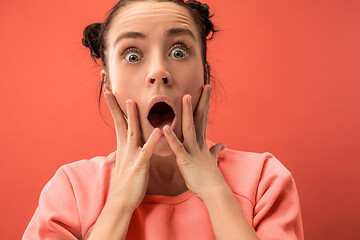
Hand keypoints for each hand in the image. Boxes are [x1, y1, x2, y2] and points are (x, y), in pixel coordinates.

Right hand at [104, 89, 161, 211]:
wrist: (121, 202)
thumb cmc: (126, 181)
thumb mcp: (126, 160)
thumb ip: (127, 147)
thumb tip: (125, 139)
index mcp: (124, 145)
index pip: (118, 121)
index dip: (114, 106)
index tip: (109, 91)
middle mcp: (125, 147)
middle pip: (120, 122)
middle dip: (115, 105)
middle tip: (107, 89)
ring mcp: (131, 156)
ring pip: (132, 133)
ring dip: (132, 117)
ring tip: (132, 101)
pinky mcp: (139, 166)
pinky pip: (146, 152)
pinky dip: (151, 142)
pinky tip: (158, 131)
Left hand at [163, 85, 227, 201]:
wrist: (213, 192)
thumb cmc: (210, 177)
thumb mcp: (211, 160)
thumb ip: (215, 150)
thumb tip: (222, 144)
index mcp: (202, 142)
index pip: (204, 118)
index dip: (205, 104)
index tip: (206, 90)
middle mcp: (199, 143)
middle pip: (200, 118)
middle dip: (202, 102)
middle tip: (205, 85)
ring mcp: (193, 150)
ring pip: (189, 128)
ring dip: (187, 113)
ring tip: (185, 97)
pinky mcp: (186, 160)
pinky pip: (177, 148)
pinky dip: (171, 138)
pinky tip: (165, 128)